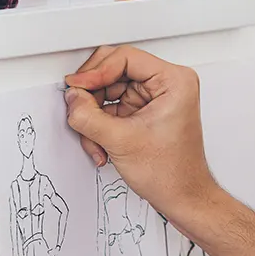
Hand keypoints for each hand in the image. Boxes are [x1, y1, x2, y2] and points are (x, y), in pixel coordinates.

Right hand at [65, 47, 216, 221]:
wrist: (182, 197)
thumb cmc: (171, 173)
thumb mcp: (121, 141)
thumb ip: (88, 116)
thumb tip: (72, 98)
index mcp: (174, 81)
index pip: (125, 58)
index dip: (95, 71)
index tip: (77, 86)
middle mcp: (167, 84)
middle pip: (113, 71)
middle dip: (93, 95)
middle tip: (79, 108)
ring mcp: (154, 97)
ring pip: (108, 91)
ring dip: (95, 115)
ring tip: (96, 140)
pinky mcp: (144, 111)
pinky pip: (111, 107)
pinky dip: (101, 124)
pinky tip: (102, 145)